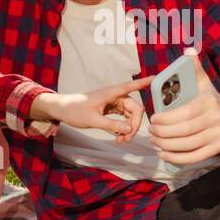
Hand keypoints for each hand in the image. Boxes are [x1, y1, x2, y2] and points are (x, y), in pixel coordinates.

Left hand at [30, 76, 152, 141]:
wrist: (62, 110)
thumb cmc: (75, 110)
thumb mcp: (92, 120)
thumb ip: (111, 125)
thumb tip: (128, 129)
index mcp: (111, 93)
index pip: (131, 86)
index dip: (144, 83)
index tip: (156, 78)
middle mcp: (115, 96)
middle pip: (135, 109)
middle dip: (134, 125)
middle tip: (125, 139)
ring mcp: (114, 103)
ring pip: (131, 116)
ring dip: (129, 129)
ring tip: (120, 140)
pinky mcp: (111, 110)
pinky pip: (124, 119)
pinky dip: (123, 128)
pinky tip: (118, 137)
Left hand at [148, 48, 219, 164]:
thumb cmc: (212, 100)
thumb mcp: (205, 83)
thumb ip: (194, 67)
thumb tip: (188, 48)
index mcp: (209, 102)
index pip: (183, 113)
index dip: (165, 119)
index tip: (152, 119)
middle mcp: (215, 120)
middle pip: (183, 131)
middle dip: (162, 133)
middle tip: (150, 131)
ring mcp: (217, 137)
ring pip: (186, 145)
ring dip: (166, 146)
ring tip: (154, 141)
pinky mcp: (216, 150)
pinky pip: (193, 157)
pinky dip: (176, 158)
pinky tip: (163, 154)